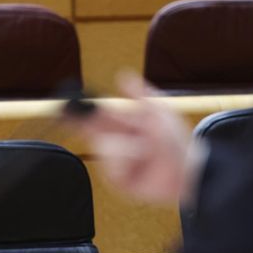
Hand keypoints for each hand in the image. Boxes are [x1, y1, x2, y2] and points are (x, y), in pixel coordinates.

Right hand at [75, 73, 199, 203]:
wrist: (187, 169)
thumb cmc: (176, 141)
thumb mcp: (159, 111)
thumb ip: (140, 93)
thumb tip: (122, 73)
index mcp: (123, 125)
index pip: (97, 115)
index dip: (82, 109)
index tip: (66, 104)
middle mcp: (116, 142)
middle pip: (89, 130)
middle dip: (79, 121)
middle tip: (64, 112)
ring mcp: (115, 162)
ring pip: (104, 146)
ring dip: (126, 145)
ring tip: (146, 150)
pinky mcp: (117, 179)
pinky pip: (113, 163)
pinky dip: (128, 159)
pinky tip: (140, 162)